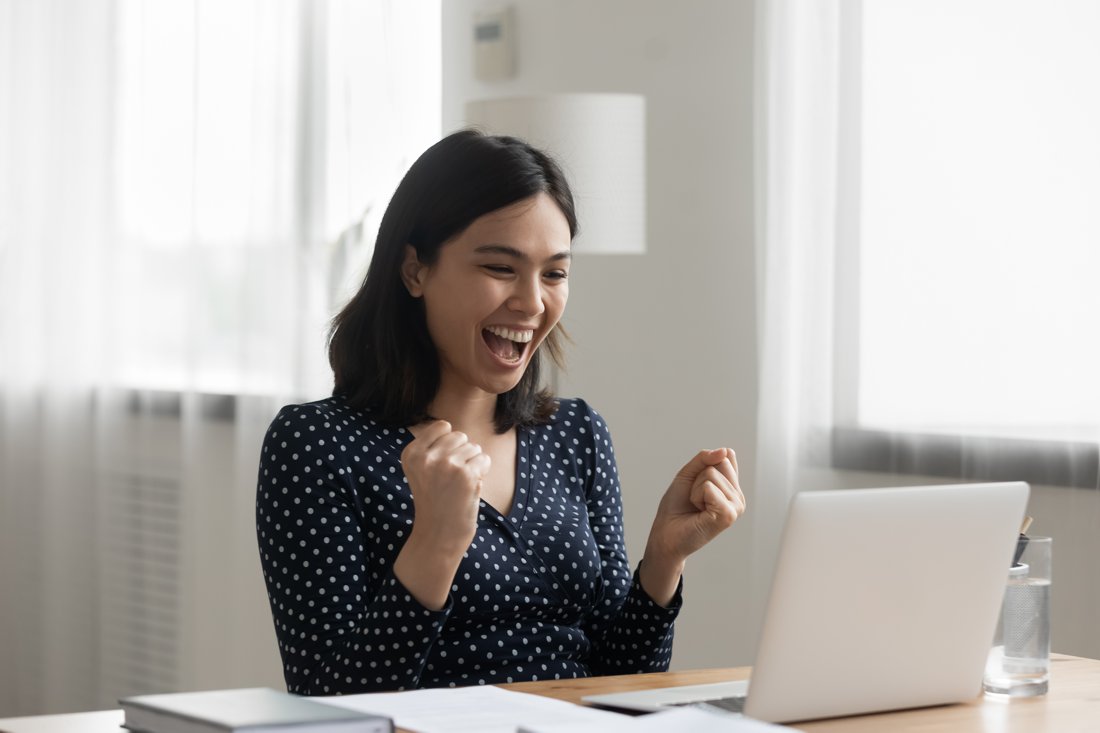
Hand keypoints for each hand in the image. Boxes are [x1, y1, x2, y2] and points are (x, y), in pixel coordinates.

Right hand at [400, 420, 490, 556]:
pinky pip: (484, 459)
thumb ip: (431, 447)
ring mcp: (447, 465)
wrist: (438, 535)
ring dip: (473, 464)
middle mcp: (426, 457)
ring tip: (460, 484)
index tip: (442, 466)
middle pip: (460, 436)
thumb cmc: (434, 500)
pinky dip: (482, 472)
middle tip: (453, 478)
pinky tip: (470, 487)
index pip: (442, 426)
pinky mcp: (466, 475)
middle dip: (462, 454)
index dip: (449, 445)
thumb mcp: (420, 470)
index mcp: (411, 453)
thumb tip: (450, 426)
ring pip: (474, 447)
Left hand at [641, 448, 745, 601]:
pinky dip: (697, 496)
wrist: (665, 532)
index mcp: (732, 487)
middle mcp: (737, 497)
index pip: (725, 456)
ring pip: (711, 474)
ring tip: (696, 506)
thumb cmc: (677, 506)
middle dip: (698, 477)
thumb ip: (705, 458)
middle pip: (719, 462)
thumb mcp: (688, 474)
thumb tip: (726, 451)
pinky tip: (699, 511)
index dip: (703, 466)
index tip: (696, 485)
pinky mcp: (728, 515)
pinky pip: (709, 488)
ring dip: (695, 489)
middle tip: (694, 498)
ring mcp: (736, 507)